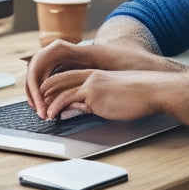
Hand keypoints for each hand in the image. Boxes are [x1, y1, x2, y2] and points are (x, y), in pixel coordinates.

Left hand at [40, 68, 166, 121]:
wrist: (152, 91)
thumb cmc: (139, 97)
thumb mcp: (111, 97)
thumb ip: (93, 102)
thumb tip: (78, 109)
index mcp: (95, 74)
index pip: (68, 77)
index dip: (55, 87)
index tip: (47, 97)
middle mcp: (90, 76)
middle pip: (59, 80)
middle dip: (45, 92)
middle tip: (36, 105)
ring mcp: (91, 83)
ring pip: (60, 89)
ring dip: (47, 102)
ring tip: (42, 114)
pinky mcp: (93, 93)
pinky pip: (67, 98)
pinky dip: (55, 107)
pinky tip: (51, 115)